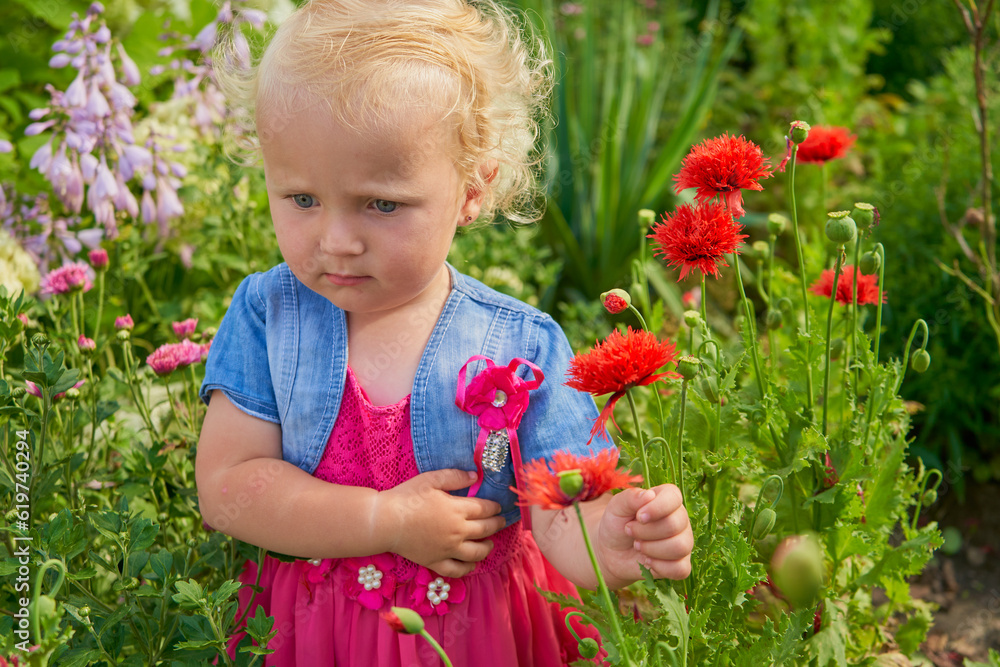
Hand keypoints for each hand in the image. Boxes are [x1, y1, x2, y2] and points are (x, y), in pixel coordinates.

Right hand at [374, 469, 505, 577]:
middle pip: (485, 530)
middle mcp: (457, 532)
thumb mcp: (431, 479)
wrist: (386, 521)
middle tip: (501, 522)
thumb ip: (455, 477)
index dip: (494, 507)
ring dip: (487, 547)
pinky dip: (468, 568)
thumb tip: (475, 476)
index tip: (498, 506)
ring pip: (476, 553)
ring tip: (490, 544)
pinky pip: (457, 570)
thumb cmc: (407, 497)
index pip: (484, 509)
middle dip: (497, 525)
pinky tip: (471, 564)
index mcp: (457, 510)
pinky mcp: (435, 562)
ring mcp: (448, 549)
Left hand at [596, 484, 692, 583]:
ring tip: (637, 545)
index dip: (656, 508)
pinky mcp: (681, 563)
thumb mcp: (617, 506)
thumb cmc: (617, 523)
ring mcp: (684, 541)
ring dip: (651, 549)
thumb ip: (630, 497)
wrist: (612, 551)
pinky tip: (647, 561)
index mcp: (667, 498)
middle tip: (630, 531)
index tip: (639, 516)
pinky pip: (680, 569)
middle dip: (646, 532)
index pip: (673, 498)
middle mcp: (680, 518)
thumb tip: (649, 495)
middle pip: (674, 525)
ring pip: (680, 547)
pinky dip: (660, 567)